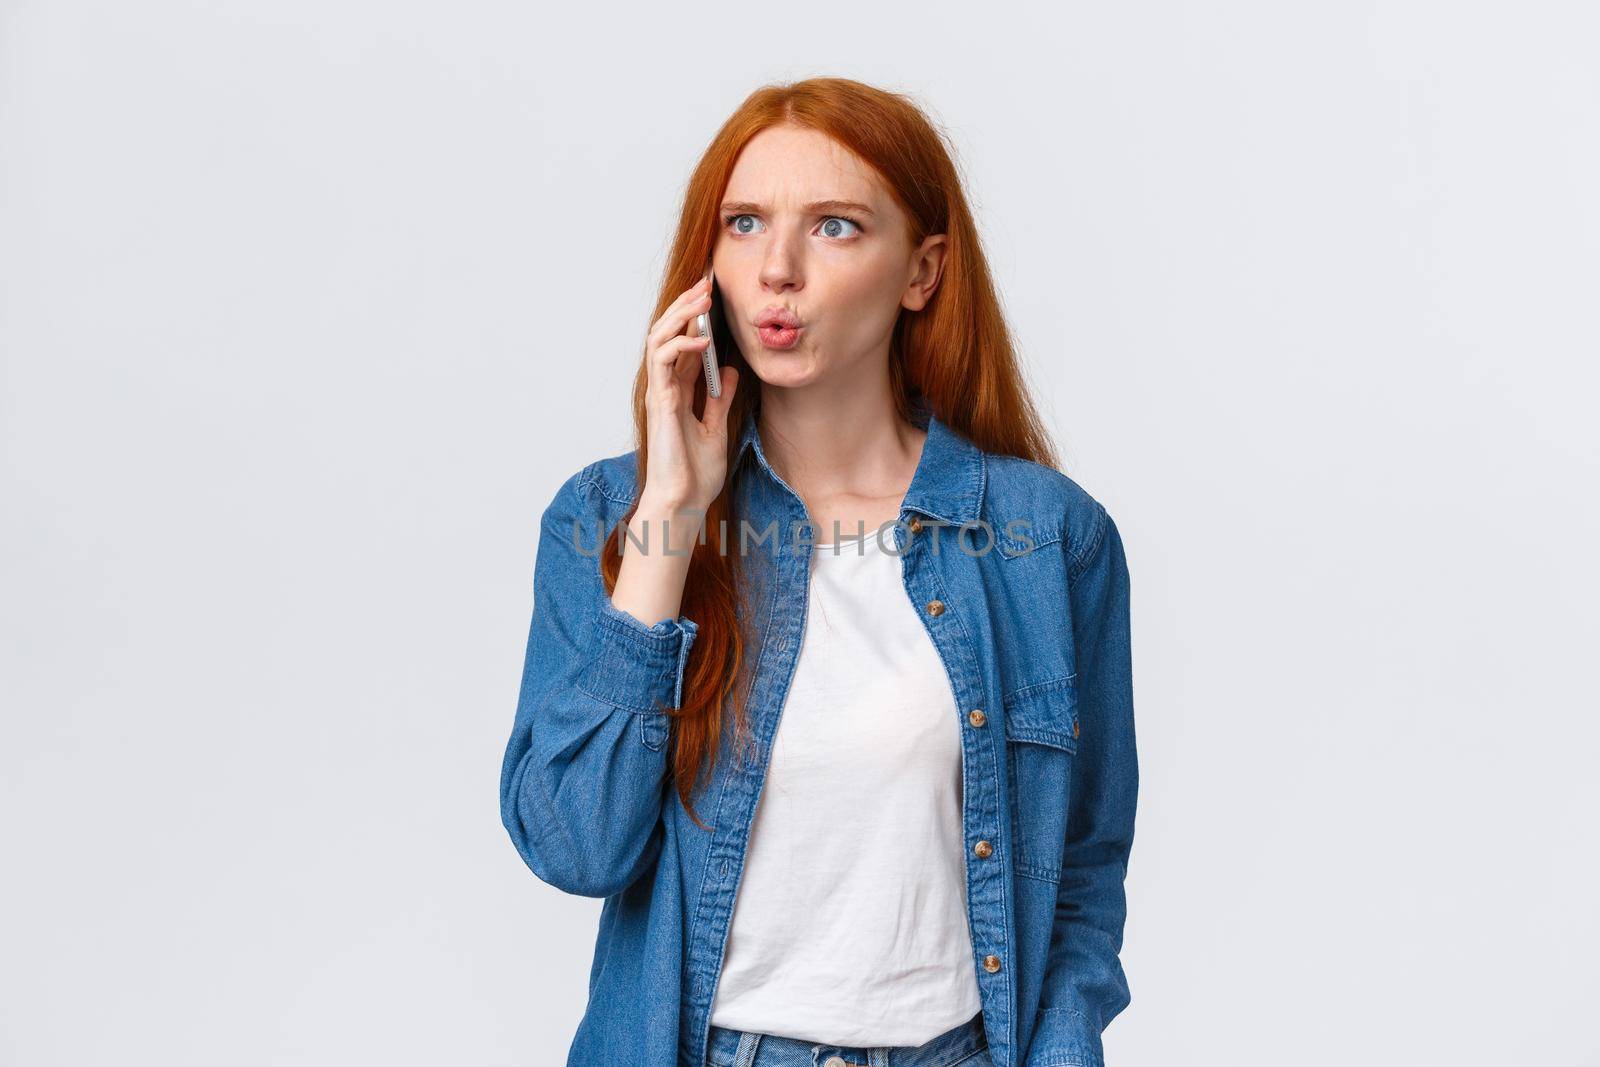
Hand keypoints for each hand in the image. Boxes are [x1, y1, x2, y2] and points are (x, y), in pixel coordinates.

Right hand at [639, 274, 739, 513]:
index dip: (696, 316)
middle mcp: (666, 387)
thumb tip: (727, 371)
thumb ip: (719, 399)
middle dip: (687, 305)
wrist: (683, 502)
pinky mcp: (659, 401)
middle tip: (707, 283)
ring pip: (659, 338)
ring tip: (702, 298)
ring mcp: (660, 392)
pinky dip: (680, 344)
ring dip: (680, 314)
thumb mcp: (716, 428)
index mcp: (680, 391)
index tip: (713, 293)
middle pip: (669, 332)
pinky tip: (701, 337)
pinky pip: (662, 361)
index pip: (685, 343)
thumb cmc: (695, 474)